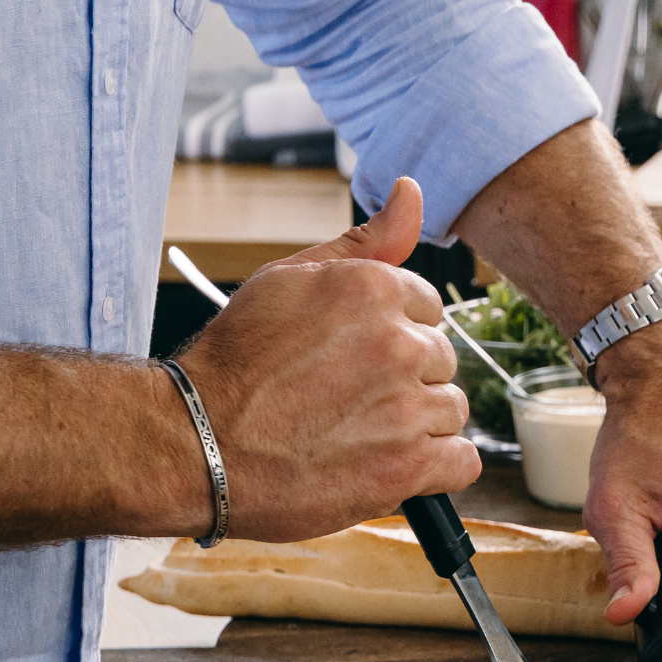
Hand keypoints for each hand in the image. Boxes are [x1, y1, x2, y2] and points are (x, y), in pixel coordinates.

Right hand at [173, 178, 478, 541]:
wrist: (200, 443)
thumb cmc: (237, 364)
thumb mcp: (289, 280)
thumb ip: (364, 243)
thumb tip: (412, 192)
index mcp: (375, 289)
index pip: (427, 309)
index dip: (391, 338)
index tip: (354, 362)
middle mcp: (399, 343)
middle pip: (442, 361)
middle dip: (406, 380)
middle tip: (350, 402)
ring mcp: (407, 408)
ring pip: (451, 411)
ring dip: (419, 426)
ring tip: (362, 436)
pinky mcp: (408, 467)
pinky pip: (462, 463)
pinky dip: (438, 470)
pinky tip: (396, 466)